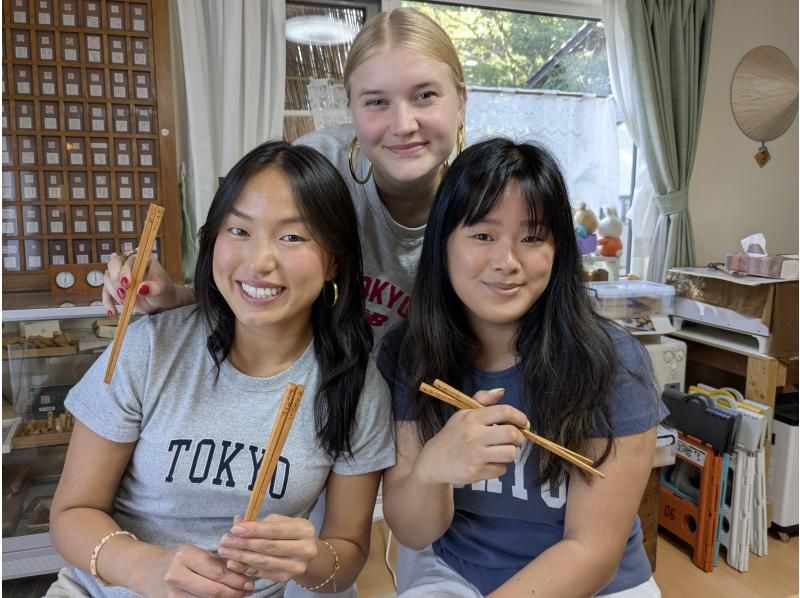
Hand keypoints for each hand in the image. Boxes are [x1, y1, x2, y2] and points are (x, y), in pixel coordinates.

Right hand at [101, 252, 184, 316]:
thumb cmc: (163, 290)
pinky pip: (106, 292)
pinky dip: (108, 303)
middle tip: (124, 294)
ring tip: (125, 302)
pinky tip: (114, 313)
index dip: (125, 270)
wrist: (161, 300)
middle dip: (116, 280)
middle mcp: (128, 263)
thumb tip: (141, 289)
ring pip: (108, 278)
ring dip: (114, 292)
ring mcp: (120, 275)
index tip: (128, 284)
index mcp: (141, 258)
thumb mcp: (162, 289)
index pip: (128, 259)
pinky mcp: (115, 287)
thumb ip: (153, 288)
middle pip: (113, 264)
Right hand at [136, 543, 254, 597]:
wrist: (146, 570)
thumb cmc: (176, 559)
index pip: (218, 570)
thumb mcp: (194, 552)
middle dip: (235, 592)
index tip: (250, 581)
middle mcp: (176, 575)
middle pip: (214, 589)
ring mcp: (171, 594)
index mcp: (185, 556)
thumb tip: (243, 570)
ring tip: (238, 595)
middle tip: (248, 590)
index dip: (237, 578)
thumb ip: (216, 560)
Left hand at [218, 514, 317, 582]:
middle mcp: (305, 549)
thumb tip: (237, 521)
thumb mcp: (278, 522)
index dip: (254, 530)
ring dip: (242, 557)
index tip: (235, 529)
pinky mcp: (286, 578)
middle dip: (244, 544)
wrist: (303, 552)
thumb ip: (259, 522)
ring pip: (264, 562)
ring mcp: (296, 566)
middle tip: (226, 541)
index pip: (275, 530)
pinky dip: (246, 568)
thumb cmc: (288, 532)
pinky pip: (262, 573)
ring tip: (225, 551)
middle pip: (269, 547)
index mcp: (304, 530)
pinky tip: (233, 563)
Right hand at [415, 389, 526, 485]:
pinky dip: (499, 467)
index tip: (524, 423)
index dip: (520, 417)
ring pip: (510, 453)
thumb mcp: (463, 414)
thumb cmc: (452, 435)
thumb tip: (501, 391)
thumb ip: (482, 400)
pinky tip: (488, 463)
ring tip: (501, 451)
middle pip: (512, 434)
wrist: (433, 461)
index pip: (504, 412)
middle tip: (516, 440)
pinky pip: (501, 470)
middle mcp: (473, 435)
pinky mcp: (476, 472)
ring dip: (510, 453)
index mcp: (472, 418)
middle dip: (519, 438)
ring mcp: (475, 455)